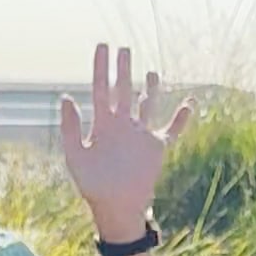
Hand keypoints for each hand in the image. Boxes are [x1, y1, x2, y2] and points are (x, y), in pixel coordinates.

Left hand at [58, 48, 189, 239]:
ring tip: (152, 73)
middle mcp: (121, 125)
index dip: (101, 67)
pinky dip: (181, 118)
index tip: (102, 46)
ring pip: (147, 104)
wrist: (116, 208)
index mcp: (102, 124)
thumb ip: (71, 127)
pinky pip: (172, 129)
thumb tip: (65, 96)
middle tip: (124, 48)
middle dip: (123, 70)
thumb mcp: (76, 156)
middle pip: (123, 90)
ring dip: (150, 89)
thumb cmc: (92, 186)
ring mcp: (140, 134)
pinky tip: (189, 104)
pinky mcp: (156, 147)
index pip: (100, 88)